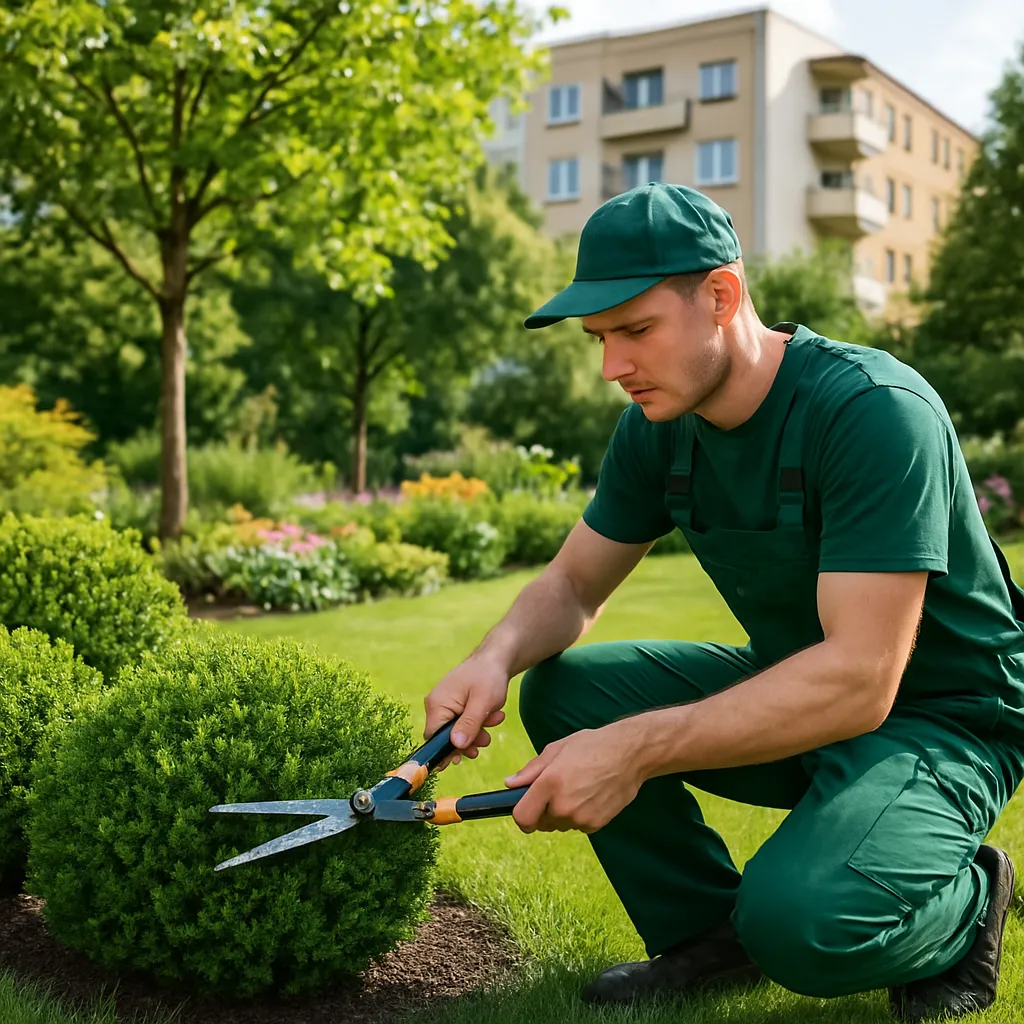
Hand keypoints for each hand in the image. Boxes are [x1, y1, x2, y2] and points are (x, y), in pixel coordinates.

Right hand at [424, 654, 509, 769]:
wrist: (496, 659)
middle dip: (469, 740)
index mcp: (437, 705)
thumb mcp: (482, 702)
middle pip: (446, 738)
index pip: (433, 739)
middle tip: (487, 736)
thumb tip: (455, 747)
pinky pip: (462, 724)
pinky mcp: (454, 707)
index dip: (448, 751)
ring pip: (457, 733)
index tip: (467, 754)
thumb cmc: (488, 676)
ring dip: (477, 732)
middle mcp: (436, 706)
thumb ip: (469, 725)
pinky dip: (477, 724)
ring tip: (495, 718)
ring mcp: (444, 706)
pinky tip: (491, 716)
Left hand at [504, 721, 643, 834]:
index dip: (520, 815)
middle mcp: (563, 805)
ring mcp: (580, 818)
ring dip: (561, 812)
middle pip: (540, 822)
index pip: (522, 818)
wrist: (629, 754)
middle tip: (557, 789)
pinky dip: (579, 815)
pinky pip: (577, 826)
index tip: (524, 808)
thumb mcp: (557, 749)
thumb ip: (531, 770)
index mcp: (549, 783)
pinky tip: (590, 795)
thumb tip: (510, 784)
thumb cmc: (592, 746)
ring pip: (559, 824)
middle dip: (542, 810)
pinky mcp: (595, 825)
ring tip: (577, 788)